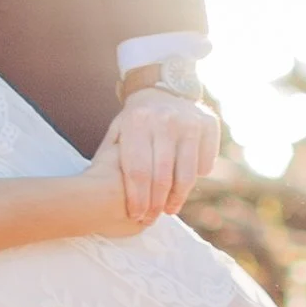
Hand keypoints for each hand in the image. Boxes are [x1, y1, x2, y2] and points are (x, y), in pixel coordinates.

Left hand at [107, 86, 219, 225]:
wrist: (162, 88)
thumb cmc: (135, 120)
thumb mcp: (117, 130)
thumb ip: (109, 156)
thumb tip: (97, 192)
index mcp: (136, 121)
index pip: (137, 170)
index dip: (137, 198)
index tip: (136, 215)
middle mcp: (163, 120)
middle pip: (161, 176)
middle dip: (156, 204)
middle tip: (152, 218)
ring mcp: (188, 122)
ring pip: (185, 174)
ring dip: (178, 198)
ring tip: (170, 209)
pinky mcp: (208, 125)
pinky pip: (204, 164)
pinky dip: (196, 179)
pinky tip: (184, 187)